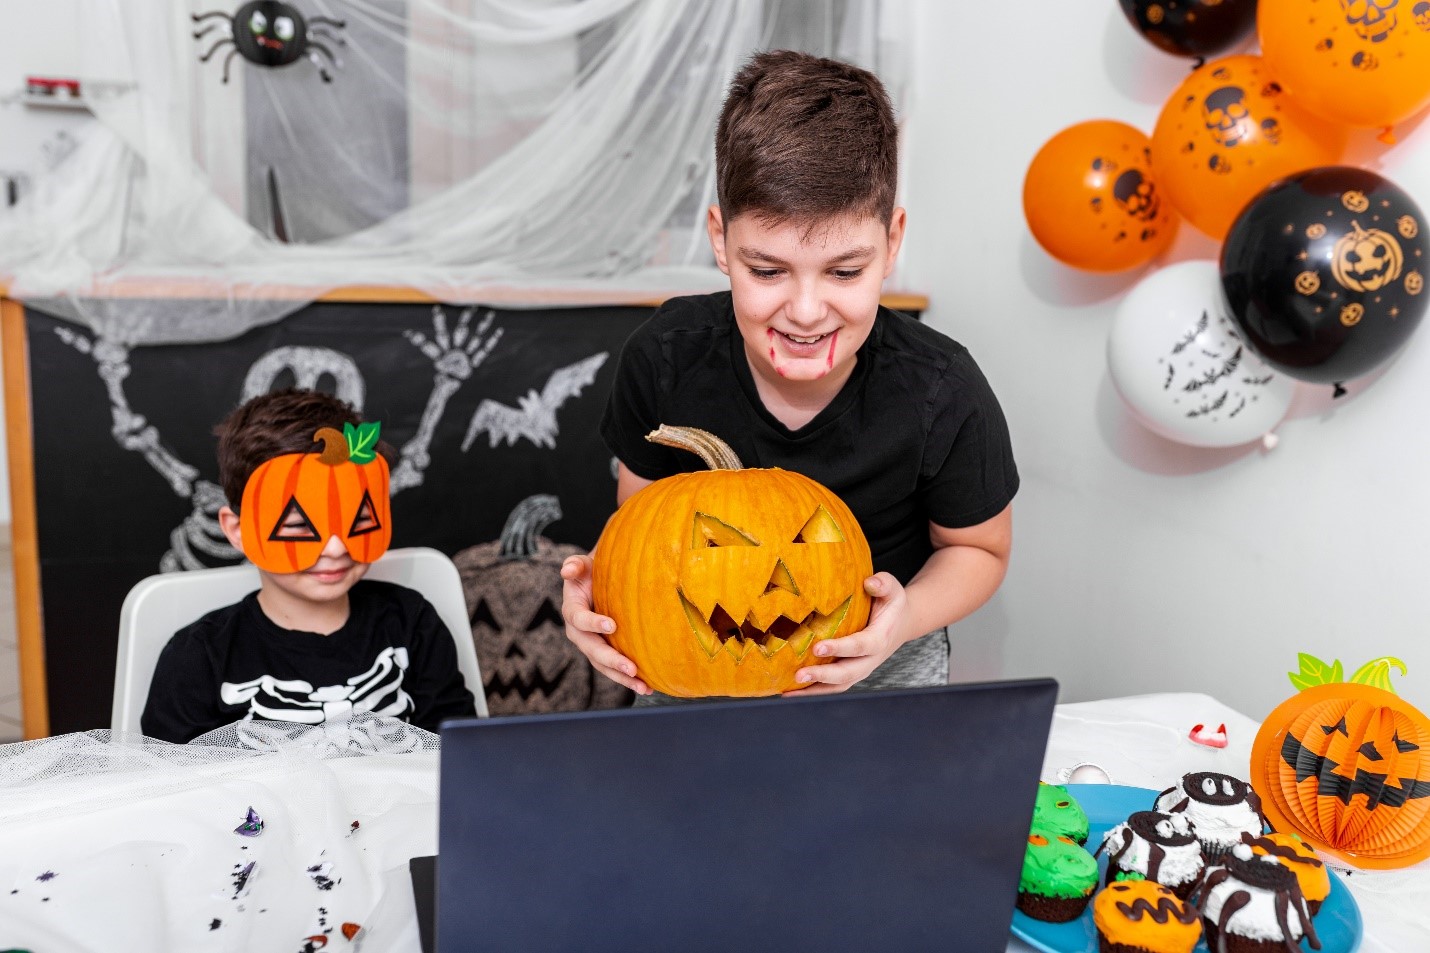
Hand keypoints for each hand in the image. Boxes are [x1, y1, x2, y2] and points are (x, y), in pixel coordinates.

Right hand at [560, 555, 649, 694]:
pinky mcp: (603, 653)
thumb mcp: (582, 565)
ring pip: (603, 666)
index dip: (593, 623)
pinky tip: (648, 687)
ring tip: (643, 687)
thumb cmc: (592, 571)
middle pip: (592, 650)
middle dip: (612, 661)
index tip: (612, 625)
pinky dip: (629, 679)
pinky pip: (614, 669)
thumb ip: (575, 565)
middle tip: (631, 668)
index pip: (579, 618)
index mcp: (572, 610)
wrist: (599, 582)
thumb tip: (567, 570)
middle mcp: (578, 632)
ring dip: (623, 678)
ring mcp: (591, 646)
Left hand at [785, 573, 910, 695]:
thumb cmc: (892, 604)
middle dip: (822, 675)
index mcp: (880, 639)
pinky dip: (812, 691)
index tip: (818, 647)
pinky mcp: (851, 673)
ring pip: (838, 685)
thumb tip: (869, 583)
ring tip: (789, 689)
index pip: (860, 646)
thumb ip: (883, 584)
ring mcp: (861, 669)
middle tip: (799, 674)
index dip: (840, 648)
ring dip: (814, 689)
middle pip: (847, 673)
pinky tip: (790, 691)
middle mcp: (871, 659)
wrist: (901, 624)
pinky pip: (832, 687)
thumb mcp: (892, 589)